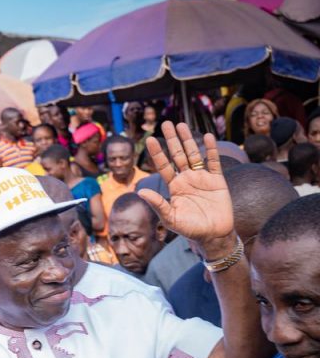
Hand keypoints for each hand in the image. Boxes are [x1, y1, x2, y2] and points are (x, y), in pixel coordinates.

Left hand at [137, 122, 234, 257]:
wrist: (214, 235)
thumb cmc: (190, 228)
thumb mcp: (170, 217)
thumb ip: (157, 204)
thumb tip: (139, 192)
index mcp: (174, 186)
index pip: (163, 165)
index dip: (157, 152)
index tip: (150, 139)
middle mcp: (186, 179)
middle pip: (177, 154)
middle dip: (171, 139)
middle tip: (165, 123)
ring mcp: (202, 178)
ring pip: (194, 154)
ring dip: (188, 140)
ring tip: (181, 125)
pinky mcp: (217, 180)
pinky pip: (213, 162)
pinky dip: (211, 149)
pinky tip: (207, 137)